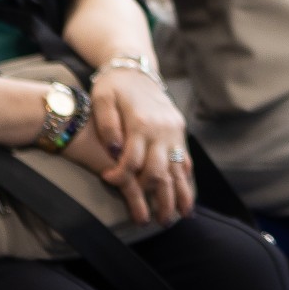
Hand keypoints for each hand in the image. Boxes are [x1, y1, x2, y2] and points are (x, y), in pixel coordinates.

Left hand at [69, 69, 194, 225]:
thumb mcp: (101, 97)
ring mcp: (173, 131)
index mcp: (141, 122)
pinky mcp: (179, 131)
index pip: (133, 160)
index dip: (120, 175)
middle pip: (160, 170)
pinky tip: (186, 196)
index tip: (109, 182)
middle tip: (152, 221)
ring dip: (179, 195)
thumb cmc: (113, 85)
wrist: (134, 68)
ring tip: (178, 216)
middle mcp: (161, 129)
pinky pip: (185, 159)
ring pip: (178, 169)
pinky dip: (186, 179)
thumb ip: (106, 122)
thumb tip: (114, 148)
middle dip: (157, 198)